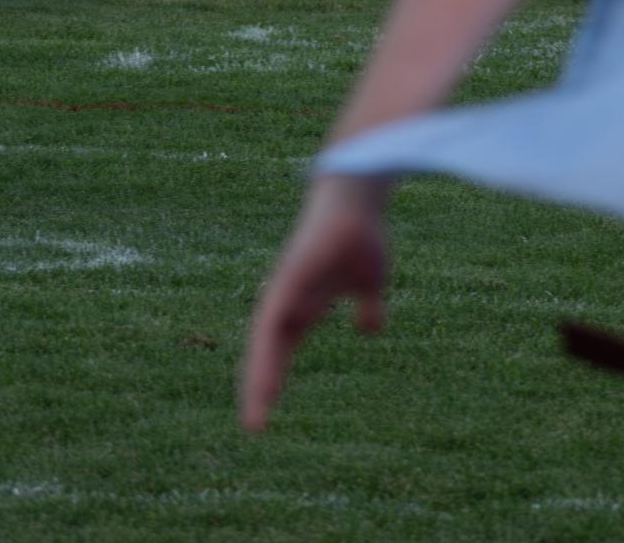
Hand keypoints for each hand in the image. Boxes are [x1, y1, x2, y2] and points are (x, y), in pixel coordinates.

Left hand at [239, 176, 390, 431]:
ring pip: (267, 335)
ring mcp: (288, 284)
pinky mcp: (294, 270)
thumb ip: (365, 306)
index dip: (271, 381)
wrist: (359, 195)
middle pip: (267, 350)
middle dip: (260, 387)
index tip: (262, 419)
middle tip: (254, 428)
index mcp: (302, 305)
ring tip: (260, 404)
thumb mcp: (369, 280)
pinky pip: (280, 309)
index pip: (280, 350)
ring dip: (263, 370)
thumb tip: (368, 329)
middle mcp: (288, 298)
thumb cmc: (360, 233)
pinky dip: (274, 335)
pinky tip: (272, 351)